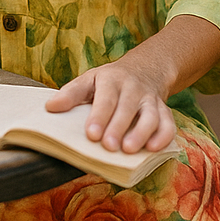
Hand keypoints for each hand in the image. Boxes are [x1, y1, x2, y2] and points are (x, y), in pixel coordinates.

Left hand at [45, 50, 176, 153]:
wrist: (146, 69)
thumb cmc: (110, 81)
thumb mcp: (89, 80)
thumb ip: (71, 94)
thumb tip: (50, 107)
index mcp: (111, 80)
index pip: (105, 98)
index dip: (99, 116)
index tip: (91, 134)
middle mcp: (133, 89)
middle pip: (127, 108)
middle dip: (118, 127)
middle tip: (109, 147)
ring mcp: (150, 100)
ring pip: (151, 116)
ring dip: (142, 133)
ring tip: (129, 150)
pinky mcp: (164, 111)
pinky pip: (168, 123)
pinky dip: (164, 136)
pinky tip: (153, 149)